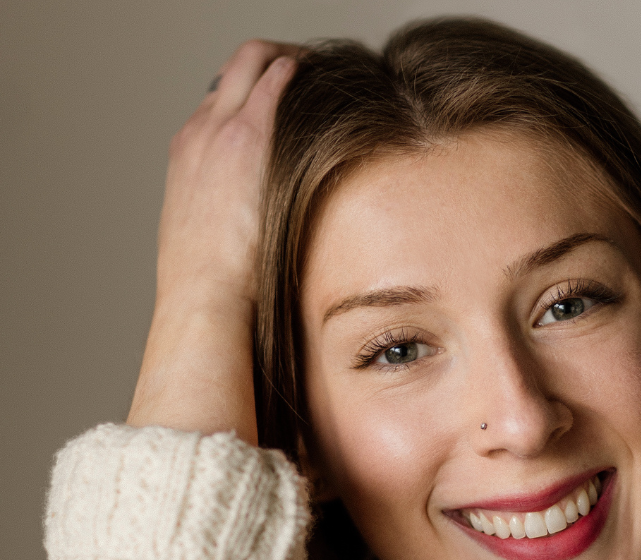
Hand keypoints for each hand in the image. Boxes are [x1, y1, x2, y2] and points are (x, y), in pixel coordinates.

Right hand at [127, 41, 299, 442]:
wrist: (204, 301)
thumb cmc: (214, 290)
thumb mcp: (214, 244)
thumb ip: (237, 221)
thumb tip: (265, 238)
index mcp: (189, 157)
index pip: (222, 101)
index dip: (258, 94)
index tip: (290, 104)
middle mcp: (199, 132)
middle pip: (238, 69)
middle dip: (279, 64)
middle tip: (317, 78)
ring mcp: (220, 129)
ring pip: (256, 60)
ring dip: (295, 62)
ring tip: (332, 79)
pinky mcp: (248, 134)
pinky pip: (277, 76)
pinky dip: (304, 70)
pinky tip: (335, 83)